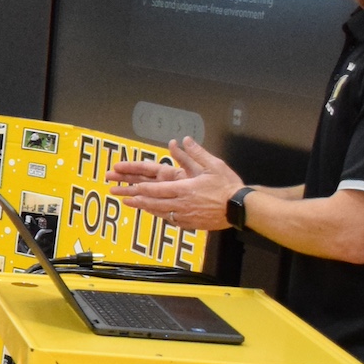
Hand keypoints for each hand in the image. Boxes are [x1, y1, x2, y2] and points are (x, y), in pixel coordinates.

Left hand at [108, 137, 240, 230]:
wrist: (240, 208)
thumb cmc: (227, 186)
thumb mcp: (213, 165)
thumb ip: (196, 153)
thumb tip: (184, 140)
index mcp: (185, 188)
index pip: (158, 189)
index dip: (143, 188)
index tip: (132, 187)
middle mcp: (182, 203)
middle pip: (155, 202)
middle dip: (137, 199)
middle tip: (123, 198)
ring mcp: (186, 215)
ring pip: (160, 212)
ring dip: (145, 208)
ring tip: (133, 204)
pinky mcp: (191, 223)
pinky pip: (171, 220)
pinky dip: (160, 216)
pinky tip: (155, 213)